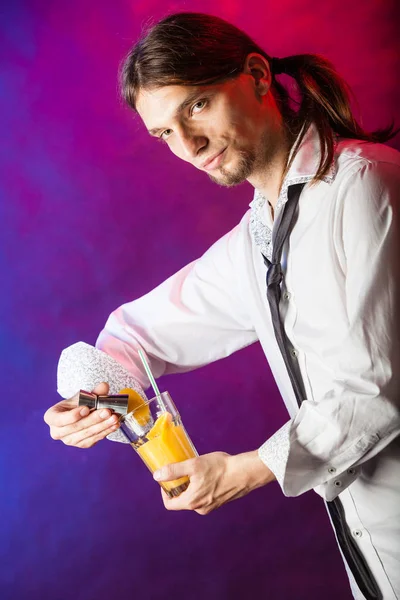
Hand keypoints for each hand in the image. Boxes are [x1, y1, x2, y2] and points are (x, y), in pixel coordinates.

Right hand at [43, 382, 119, 447]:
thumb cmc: (77, 404)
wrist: (79, 413)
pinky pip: (94, 439)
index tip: (86, 409)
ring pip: (86, 434)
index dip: (73, 416)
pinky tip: (114, 425)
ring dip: (102, 426)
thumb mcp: (81, 396)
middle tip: (107, 411)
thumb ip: (92, 392)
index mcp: (51, 417)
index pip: (59, 419)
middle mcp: (57, 432)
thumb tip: (104, 386)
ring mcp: (69, 440)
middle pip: (76, 427)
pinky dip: (105, 431)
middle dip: (93, 419)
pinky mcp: (81, 444)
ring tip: (114, 418)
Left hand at [154, 450, 274, 514]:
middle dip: (178, 486)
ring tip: (196, 471)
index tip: (166, 479)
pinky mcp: (219, 501)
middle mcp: (200, 508)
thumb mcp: (193, 465)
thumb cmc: (220, 468)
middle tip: (181, 471)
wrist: (245, 472)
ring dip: (190, 486)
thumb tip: (157, 475)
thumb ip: (174, 471)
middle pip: (181, 500)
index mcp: (192, 502)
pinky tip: (207, 474)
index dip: (164, 492)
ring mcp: (211, 506)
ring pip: (193, 498)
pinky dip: (201, 487)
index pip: (169, 504)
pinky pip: (204, 497)